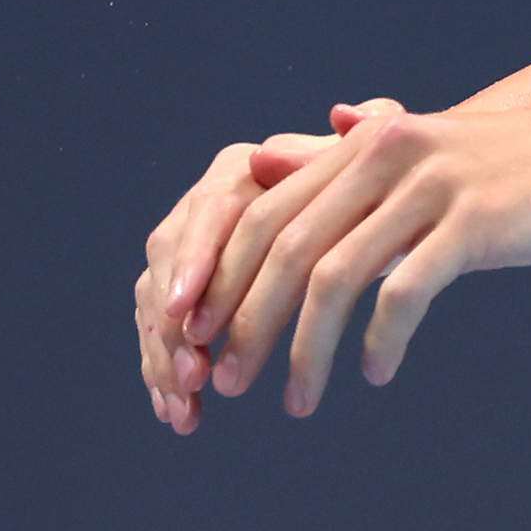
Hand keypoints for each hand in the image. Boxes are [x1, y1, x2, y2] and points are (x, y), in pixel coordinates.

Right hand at [136, 107, 357, 431]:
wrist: (368, 221)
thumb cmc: (372, 194)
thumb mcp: (373, 167)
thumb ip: (364, 138)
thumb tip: (346, 114)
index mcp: (237, 174)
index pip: (206, 213)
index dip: (192, 262)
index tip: (184, 309)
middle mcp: (201, 211)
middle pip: (168, 264)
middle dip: (172, 325)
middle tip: (192, 371)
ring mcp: (188, 257)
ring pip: (157, 306)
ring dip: (165, 358)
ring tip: (187, 405)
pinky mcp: (186, 300)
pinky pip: (165, 337)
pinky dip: (168, 376)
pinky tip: (183, 416)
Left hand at [172, 95, 530, 422]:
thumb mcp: (437, 155)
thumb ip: (354, 164)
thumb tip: (271, 163)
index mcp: (371, 139)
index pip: (267, 211)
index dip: (224, 278)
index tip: (201, 337)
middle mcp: (390, 151)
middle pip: (286, 246)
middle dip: (245, 321)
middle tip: (224, 383)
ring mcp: (434, 185)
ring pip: (335, 276)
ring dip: (303, 349)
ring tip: (295, 402)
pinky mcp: (477, 222)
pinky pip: (406, 290)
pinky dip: (380, 339)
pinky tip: (374, 373)